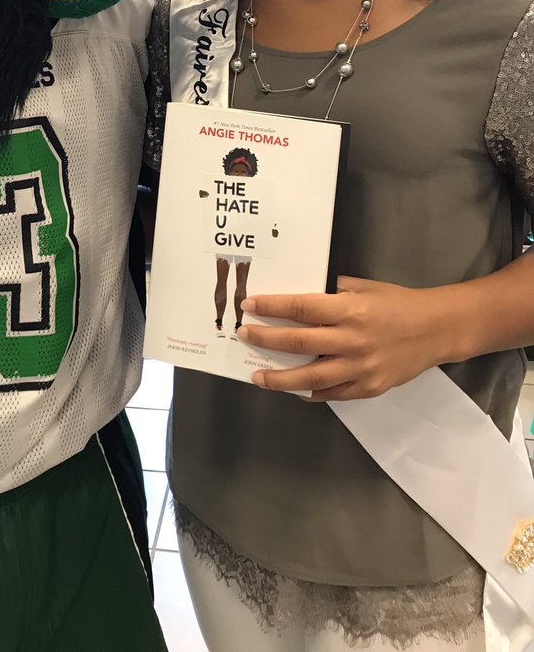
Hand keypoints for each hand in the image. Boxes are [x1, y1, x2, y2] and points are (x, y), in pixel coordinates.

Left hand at [238, 276, 455, 400]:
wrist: (437, 329)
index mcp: (350, 310)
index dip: (272, 308)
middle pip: (299, 342)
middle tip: (243, 336)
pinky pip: (333, 394)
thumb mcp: (363, 288)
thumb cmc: (397, 302)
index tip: (249, 306)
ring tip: (257, 376)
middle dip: (265, 339)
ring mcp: (361, 368)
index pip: (301, 308)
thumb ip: (332, 294)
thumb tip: (297, 300)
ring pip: (310, 378)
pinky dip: (311, 393)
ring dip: (279, 378)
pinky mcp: (369, 388)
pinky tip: (294, 390)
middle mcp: (352, 340)